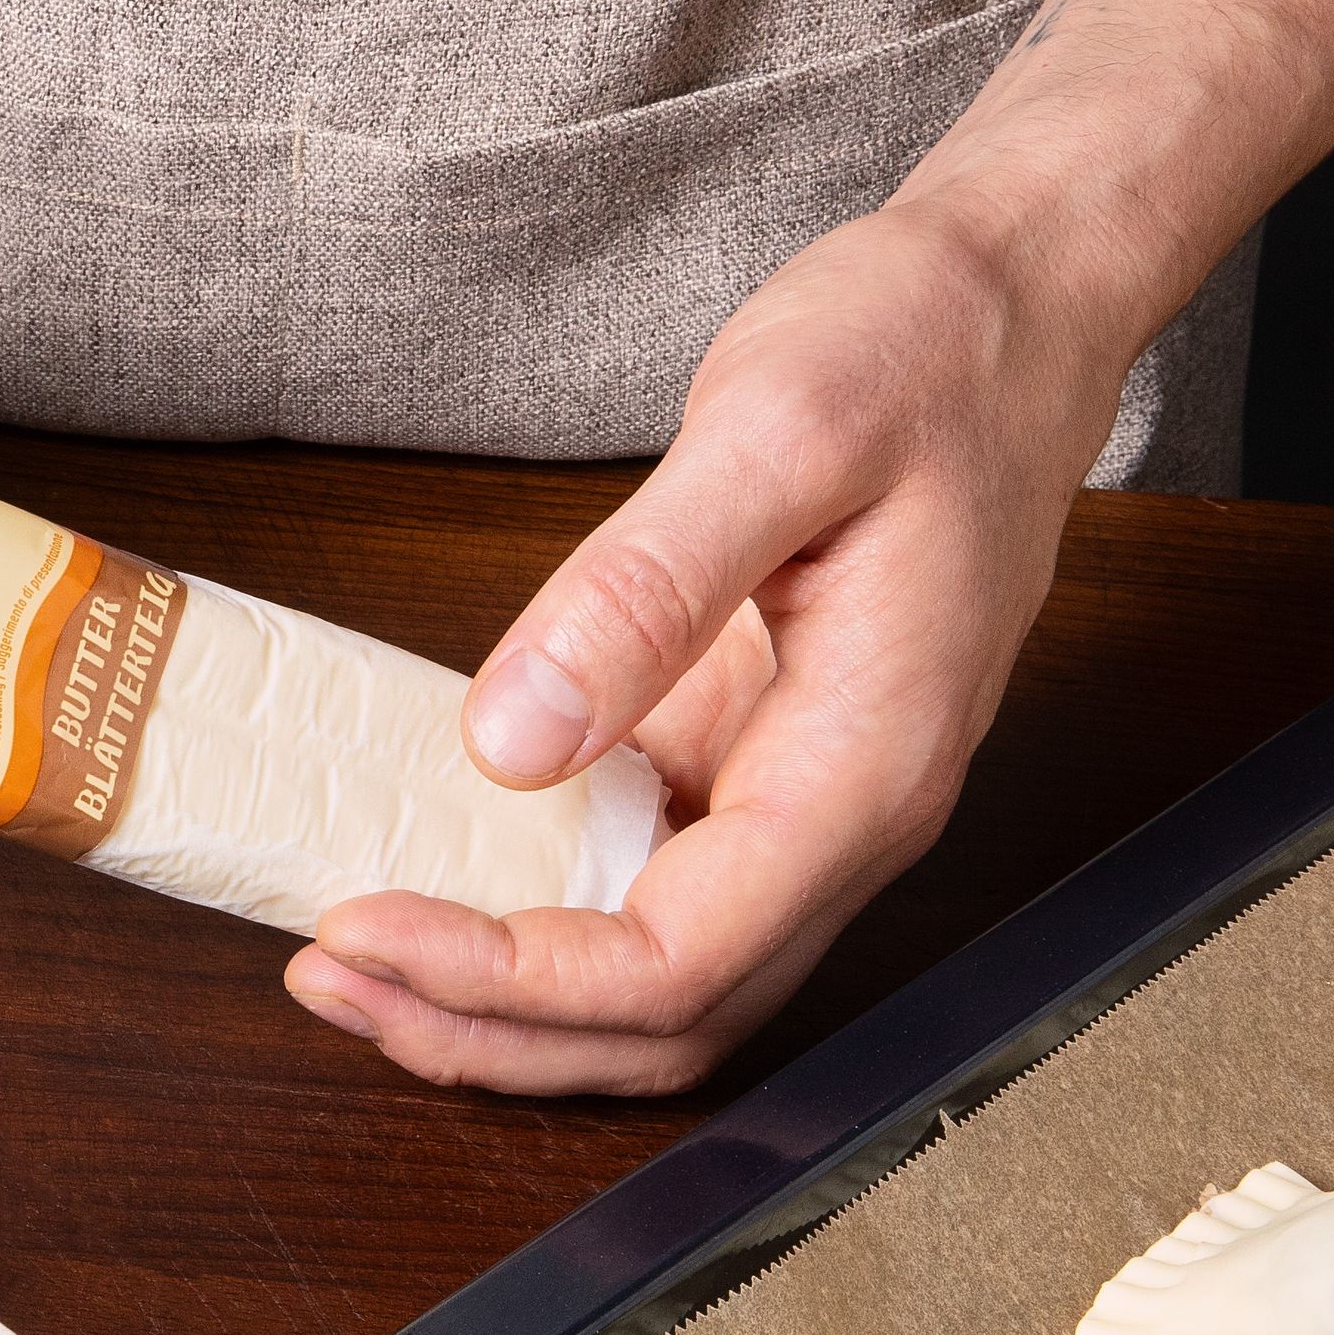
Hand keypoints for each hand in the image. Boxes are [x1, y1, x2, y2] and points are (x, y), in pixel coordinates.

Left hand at [286, 0, 1333, 1094]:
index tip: (363, 930)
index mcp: (867, 766)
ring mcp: (802, 796)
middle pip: (667, 1017)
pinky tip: (431, 872)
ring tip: (353, 958)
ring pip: (657, 979)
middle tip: (324, 975)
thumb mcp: (776, 432)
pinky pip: (646, 888)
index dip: (508, 980)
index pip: (679, 962)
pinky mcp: (758, 756)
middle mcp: (846, 816)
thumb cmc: (923, 350)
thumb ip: (644, 593)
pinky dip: (533, 915)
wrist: (1009, 305)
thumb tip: (513, 741)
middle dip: (486, 1029)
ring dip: (503, 1000)